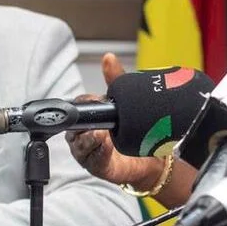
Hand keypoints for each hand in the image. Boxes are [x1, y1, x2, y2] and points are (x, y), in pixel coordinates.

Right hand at [65, 53, 162, 189]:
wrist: (154, 157)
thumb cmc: (134, 130)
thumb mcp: (126, 103)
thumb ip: (116, 81)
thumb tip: (108, 58)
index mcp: (87, 119)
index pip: (78, 107)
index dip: (85, 103)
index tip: (96, 99)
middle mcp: (84, 136)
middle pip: (72, 128)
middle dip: (83, 123)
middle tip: (98, 119)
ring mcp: (89, 152)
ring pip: (80, 145)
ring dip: (90, 139)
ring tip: (102, 134)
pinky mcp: (98, 167)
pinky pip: (93, 160)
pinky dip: (98, 153)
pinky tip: (106, 146)